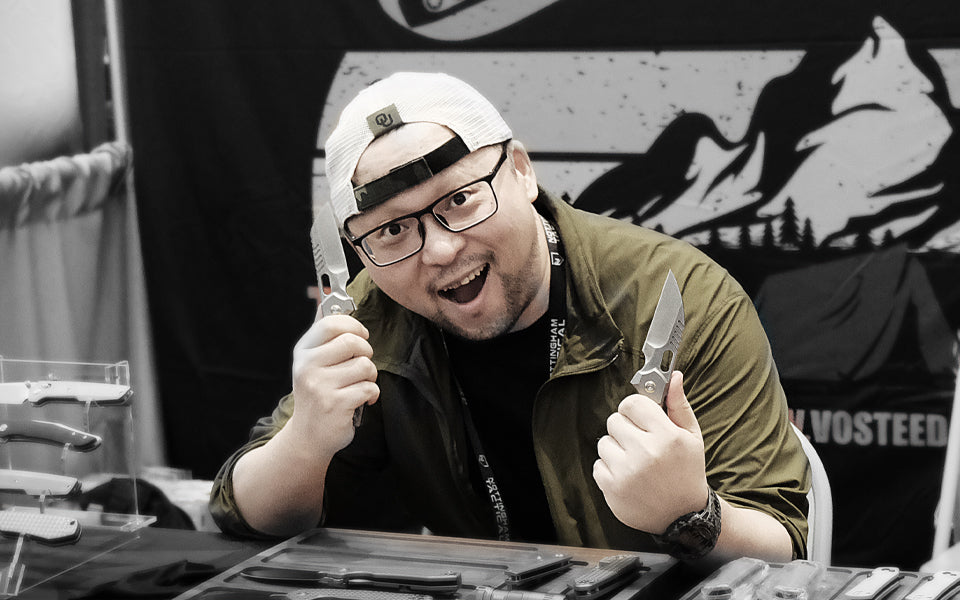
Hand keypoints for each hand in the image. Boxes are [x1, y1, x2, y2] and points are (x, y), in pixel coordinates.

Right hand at [289, 310, 378, 454]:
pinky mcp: (336, 404)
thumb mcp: (312, 363)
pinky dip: (371, 395)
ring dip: (370, 376)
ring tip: (360, 385)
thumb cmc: (317, 395)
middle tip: (362, 365)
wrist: (308, 436)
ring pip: (364, 366)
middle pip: (352, 342)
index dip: (354, 326)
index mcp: (303, 351)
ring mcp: (320, 386)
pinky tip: (361, 401)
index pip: (332, 323)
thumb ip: (323, 335)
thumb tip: (326, 296)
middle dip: (366, 352)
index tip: (361, 335)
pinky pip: (369, 388)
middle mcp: (308, 366)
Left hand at [593, 371, 709, 533]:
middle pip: (614, 420)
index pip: (632, 403)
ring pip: (604, 442)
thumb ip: (679, 405)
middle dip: (626, 428)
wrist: (683, 515)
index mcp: (667, 436)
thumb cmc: (687, 471)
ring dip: (616, 449)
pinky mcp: (612, 488)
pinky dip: (609, 468)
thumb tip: (673, 376)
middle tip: (640, 443)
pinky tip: (628, 476)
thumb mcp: (692, 437)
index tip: (640, 416)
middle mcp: (646, 453)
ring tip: (635, 461)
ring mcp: (627, 472)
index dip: (635, 408)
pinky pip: (598, 464)